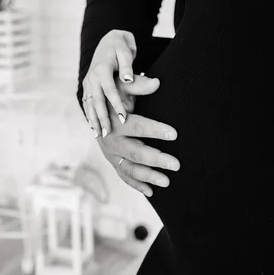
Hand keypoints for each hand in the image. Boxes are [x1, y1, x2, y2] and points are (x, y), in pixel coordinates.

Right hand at [82, 30, 136, 136]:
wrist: (108, 41)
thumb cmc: (120, 47)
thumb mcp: (125, 53)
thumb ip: (127, 67)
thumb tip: (128, 78)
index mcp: (101, 68)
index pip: (109, 90)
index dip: (116, 104)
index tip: (124, 118)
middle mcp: (92, 76)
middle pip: (96, 100)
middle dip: (102, 117)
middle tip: (108, 133)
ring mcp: (87, 82)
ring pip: (89, 104)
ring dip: (93, 120)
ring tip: (99, 135)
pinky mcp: (87, 87)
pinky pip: (87, 103)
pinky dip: (89, 116)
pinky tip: (92, 128)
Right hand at [94, 76, 179, 196]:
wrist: (96, 107)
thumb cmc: (114, 94)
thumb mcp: (122, 87)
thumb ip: (138, 86)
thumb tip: (156, 82)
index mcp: (114, 121)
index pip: (138, 126)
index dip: (156, 130)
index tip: (174, 134)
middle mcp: (110, 139)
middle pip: (135, 152)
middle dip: (156, 159)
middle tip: (176, 165)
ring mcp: (110, 153)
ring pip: (130, 168)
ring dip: (148, 176)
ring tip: (167, 181)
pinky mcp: (112, 161)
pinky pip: (124, 176)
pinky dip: (136, 185)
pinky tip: (151, 192)